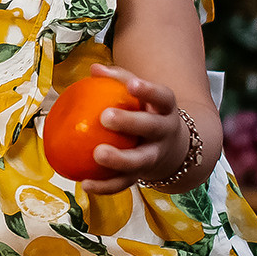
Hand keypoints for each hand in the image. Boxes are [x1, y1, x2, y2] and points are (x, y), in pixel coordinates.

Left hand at [73, 63, 189, 195]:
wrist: (171, 148)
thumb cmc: (146, 112)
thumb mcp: (140, 95)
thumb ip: (119, 80)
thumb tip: (94, 69)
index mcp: (165, 110)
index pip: (162, 97)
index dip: (149, 91)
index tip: (132, 84)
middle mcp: (164, 134)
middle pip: (151, 128)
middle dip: (131, 122)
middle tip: (106, 116)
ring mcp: (154, 157)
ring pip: (140, 161)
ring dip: (119, 160)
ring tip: (98, 154)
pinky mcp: (142, 176)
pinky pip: (123, 183)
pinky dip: (105, 186)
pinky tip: (84, 184)